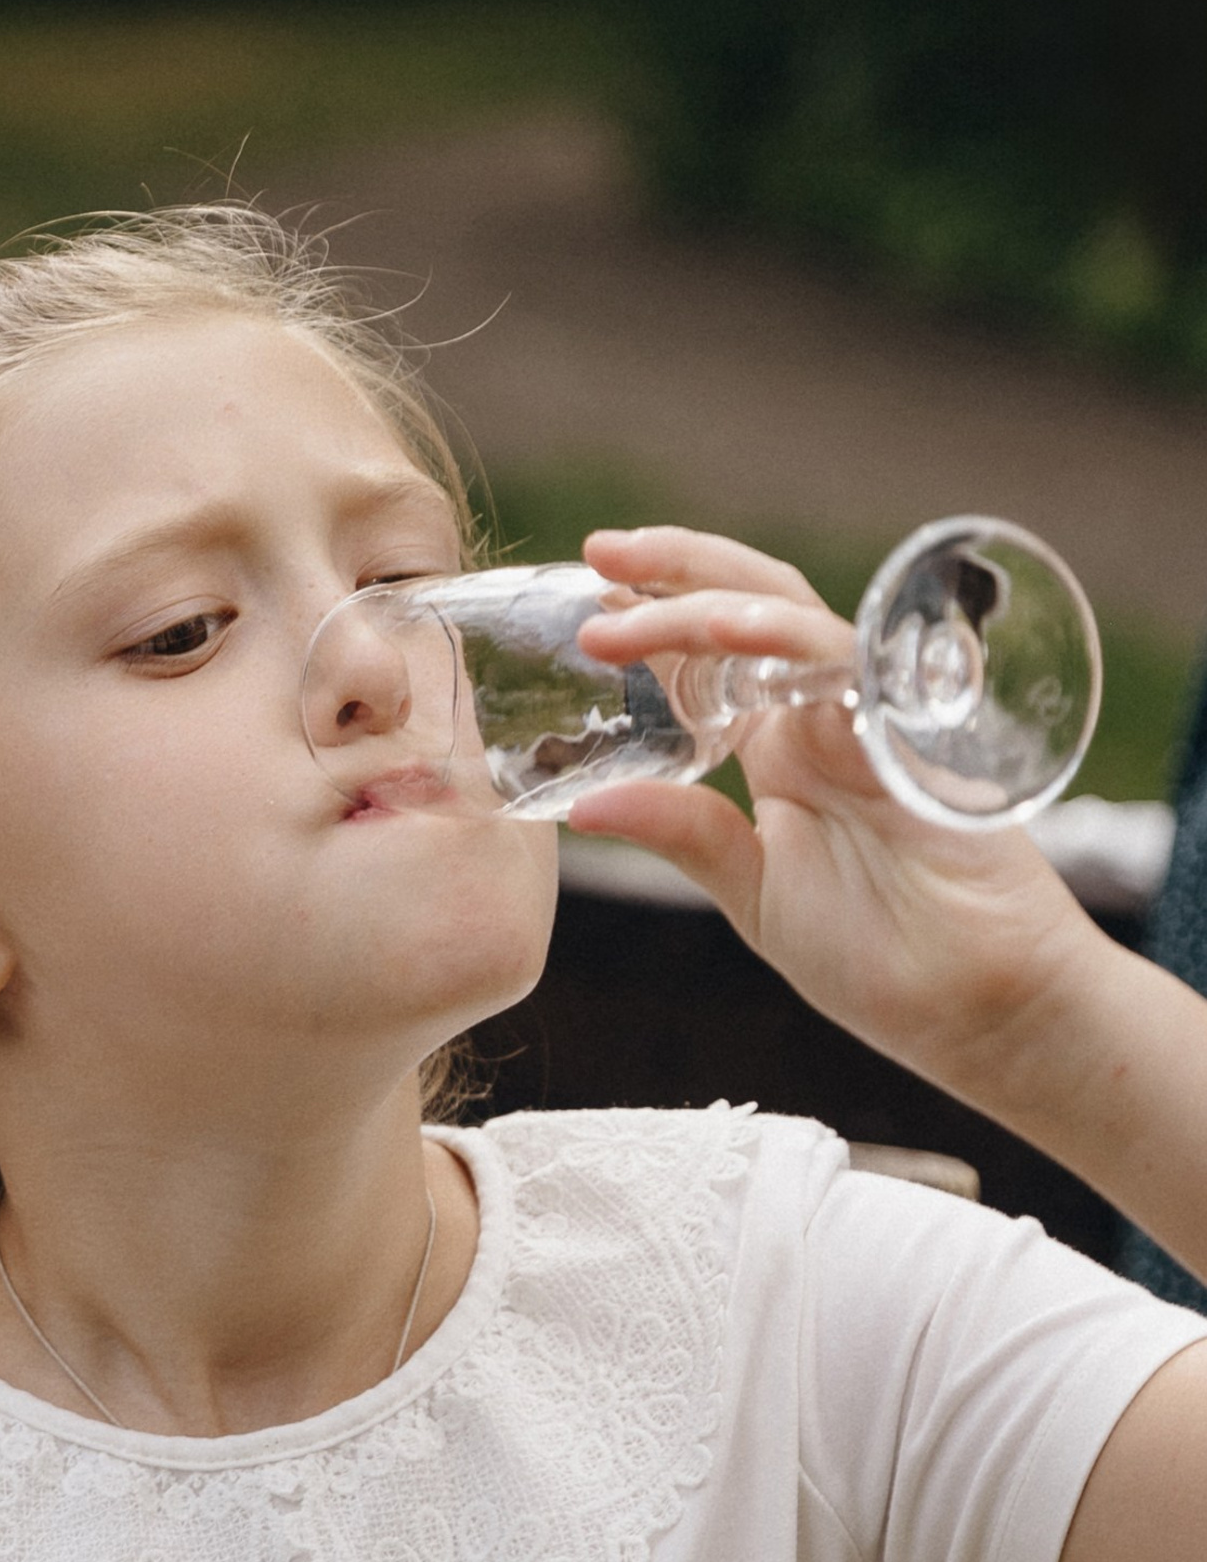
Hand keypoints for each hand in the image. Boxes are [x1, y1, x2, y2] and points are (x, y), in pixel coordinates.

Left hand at [562, 525, 1106, 1105]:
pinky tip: (724, 628)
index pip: (715, 652)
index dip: (653, 615)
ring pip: (790, 619)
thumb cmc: (879, 956)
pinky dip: (784, 638)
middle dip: (673, 570)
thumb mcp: (754, 892)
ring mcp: (872, 716)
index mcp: (784, 747)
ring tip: (626, 600)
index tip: (583, 597)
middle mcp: (825, 715)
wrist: (978, 1006)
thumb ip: (683, 834)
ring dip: (705, 602)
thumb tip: (582, 804)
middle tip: (597, 555)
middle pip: (749, 607)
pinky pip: (849, 660)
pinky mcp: (911, 732)